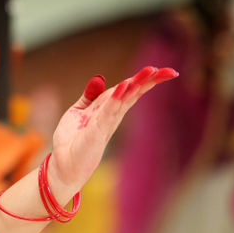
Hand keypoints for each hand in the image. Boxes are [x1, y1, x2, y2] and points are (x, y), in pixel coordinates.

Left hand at [49, 66, 177, 192]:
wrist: (64, 164)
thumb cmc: (72, 140)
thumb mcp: (78, 111)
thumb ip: (89, 95)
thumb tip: (99, 77)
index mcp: (109, 107)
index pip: (129, 89)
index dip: (143, 78)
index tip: (157, 68)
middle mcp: (112, 114)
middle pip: (134, 93)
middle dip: (150, 80)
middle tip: (169, 71)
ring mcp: (107, 122)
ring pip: (125, 99)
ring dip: (137, 84)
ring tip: (150, 71)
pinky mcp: (98, 130)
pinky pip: (108, 111)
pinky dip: (115, 99)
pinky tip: (124, 87)